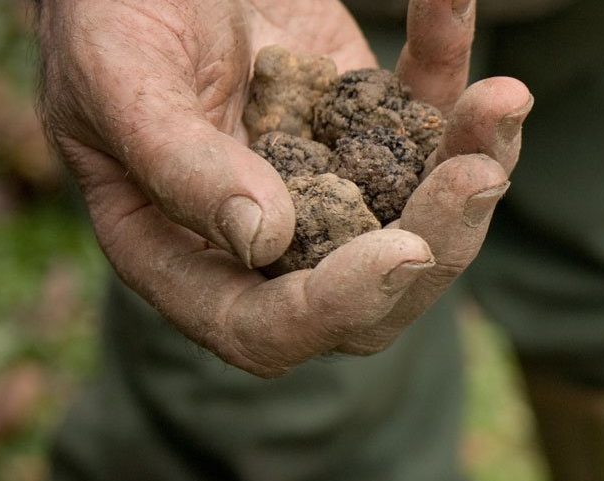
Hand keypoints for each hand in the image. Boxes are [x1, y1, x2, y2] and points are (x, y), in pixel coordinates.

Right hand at [37, 0, 530, 377]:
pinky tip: (449, 3)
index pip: (266, 326)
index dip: (338, 307)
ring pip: (425, 211)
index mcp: (183, 254)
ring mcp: (327, 178)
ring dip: (475, 162)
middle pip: (375, 289)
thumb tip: (264, 239)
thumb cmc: (100, 16)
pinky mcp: (365, 114)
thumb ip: (177, 164)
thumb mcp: (116, 82)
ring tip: (502, 100)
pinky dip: (451, 58)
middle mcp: (268, 235)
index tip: (405, 252)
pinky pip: (427, 107)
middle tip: (478, 175)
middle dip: (441, 239)